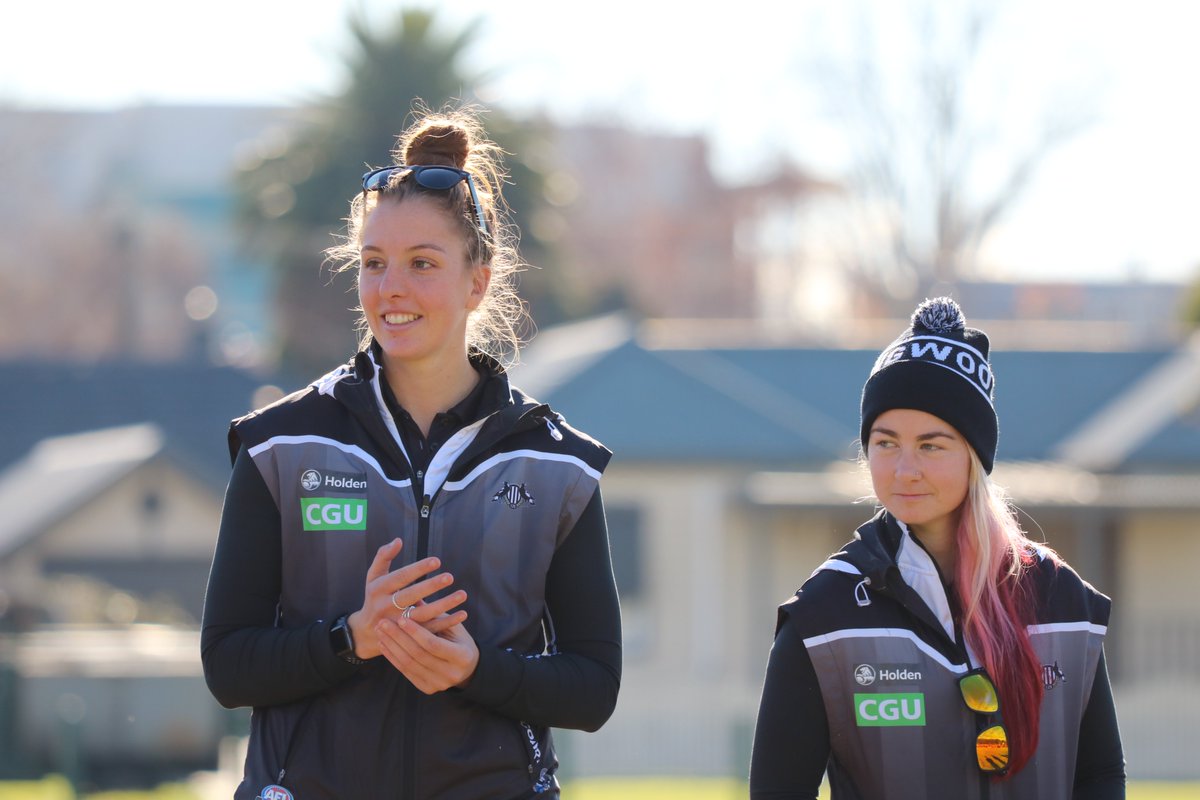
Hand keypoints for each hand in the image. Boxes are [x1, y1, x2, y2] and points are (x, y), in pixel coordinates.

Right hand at [347, 539, 466, 659]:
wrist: (366, 631)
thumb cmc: (374, 596)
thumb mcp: (373, 576)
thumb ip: (383, 556)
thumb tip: (398, 540)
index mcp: (378, 589)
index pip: (400, 577)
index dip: (418, 569)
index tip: (436, 561)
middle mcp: (386, 607)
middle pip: (410, 596)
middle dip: (430, 586)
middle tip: (450, 577)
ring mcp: (397, 624)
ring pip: (422, 615)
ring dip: (443, 605)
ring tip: (462, 595)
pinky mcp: (408, 637)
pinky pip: (430, 630)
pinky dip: (447, 622)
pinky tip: (462, 614)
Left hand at [376, 614, 479, 693]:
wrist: (466, 667)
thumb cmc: (459, 639)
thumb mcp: (452, 625)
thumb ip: (435, 614)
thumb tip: (413, 597)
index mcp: (463, 656)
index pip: (433, 644)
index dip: (416, 631)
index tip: (401, 617)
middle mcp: (452, 674)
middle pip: (418, 654)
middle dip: (398, 637)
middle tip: (383, 622)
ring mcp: (439, 684)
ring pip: (409, 664)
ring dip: (391, 646)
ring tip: (380, 631)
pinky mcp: (427, 688)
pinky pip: (406, 672)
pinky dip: (392, 657)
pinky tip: (383, 644)